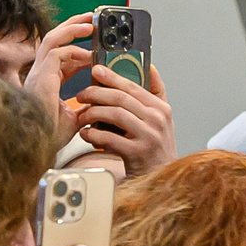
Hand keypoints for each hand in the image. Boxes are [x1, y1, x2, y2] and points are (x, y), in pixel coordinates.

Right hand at [25, 14, 96, 148]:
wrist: (37, 146)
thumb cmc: (52, 134)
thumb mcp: (77, 116)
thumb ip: (87, 105)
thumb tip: (103, 100)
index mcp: (49, 80)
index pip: (63, 56)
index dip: (80, 49)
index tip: (98, 48)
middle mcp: (41, 73)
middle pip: (55, 40)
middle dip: (73, 27)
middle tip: (94, 20)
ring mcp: (38, 73)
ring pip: (52, 40)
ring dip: (72, 29)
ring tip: (92, 25)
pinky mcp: (40, 76)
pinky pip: (56, 52)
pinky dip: (74, 49)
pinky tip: (90, 53)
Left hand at [72, 63, 175, 177]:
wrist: (162, 178)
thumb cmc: (156, 148)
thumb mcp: (163, 119)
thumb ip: (156, 94)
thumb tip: (150, 67)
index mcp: (162, 109)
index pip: (133, 86)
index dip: (112, 76)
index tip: (96, 69)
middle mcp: (157, 120)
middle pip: (120, 98)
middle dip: (96, 93)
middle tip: (81, 95)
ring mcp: (148, 137)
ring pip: (113, 114)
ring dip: (92, 113)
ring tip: (82, 116)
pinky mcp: (136, 153)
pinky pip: (108, 138)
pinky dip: (92, 135)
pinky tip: (85, 134)